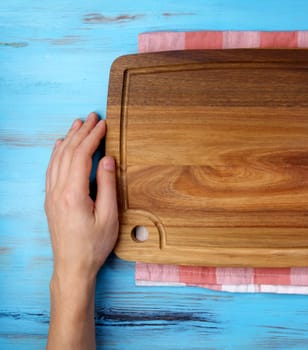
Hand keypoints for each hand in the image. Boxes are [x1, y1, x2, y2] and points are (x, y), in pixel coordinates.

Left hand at [45, 112, 117, 282]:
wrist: (73, 266)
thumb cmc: (94, 244)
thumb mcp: (109, 216)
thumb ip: (107, 185)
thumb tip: (106, 159)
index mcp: (73, 193)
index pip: (81, 156)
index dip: (93, 137)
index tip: (103, 124)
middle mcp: (58, 191)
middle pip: (68, 153)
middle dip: (81, 132)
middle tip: (92, 116)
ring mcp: (51, 195)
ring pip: (57, 159)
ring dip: (68, 139)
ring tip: (78, 124)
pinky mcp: (51, 200)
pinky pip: (52, 169)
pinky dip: (57, 154)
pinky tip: (62, 146)